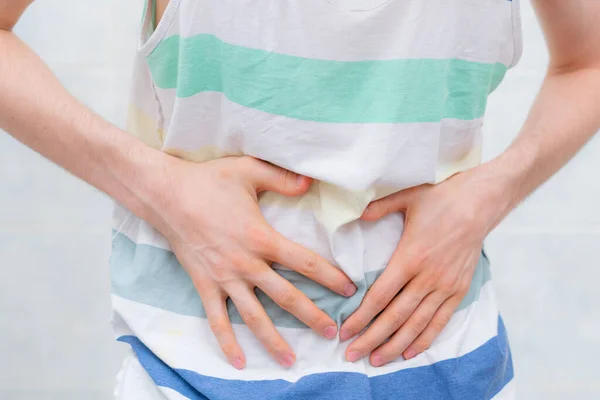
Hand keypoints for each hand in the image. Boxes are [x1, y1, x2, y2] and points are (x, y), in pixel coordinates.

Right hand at [151, 156, 356, 368]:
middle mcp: (246, 264)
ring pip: (254, 316)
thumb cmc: (208, 181)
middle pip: (286, 296)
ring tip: (292, 361)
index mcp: (261, 238)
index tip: (348, 290)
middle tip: (332, 332)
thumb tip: (311, 182)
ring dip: (274, 340)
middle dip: (312, 316)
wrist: (166, 195)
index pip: (304, 262)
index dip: (330, 277)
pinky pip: (217, 320)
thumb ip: (282, 178)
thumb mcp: (249, 170)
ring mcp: (224, 278)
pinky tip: (240, 362)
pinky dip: (227, 342)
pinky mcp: (204, 285)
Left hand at [340, 170, 500, 366]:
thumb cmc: (442, 199)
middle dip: (371, 338)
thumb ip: (379, 208)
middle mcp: (427, 277)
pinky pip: (440, 321)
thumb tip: (357, 214)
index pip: (380, 296)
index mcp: (410, 257)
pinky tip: (409, 351)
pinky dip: (424, 339)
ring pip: (416, 324)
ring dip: (394, 345)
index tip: (345, 331)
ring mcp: (445, 286)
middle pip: (395, 317)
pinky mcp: (459, 290)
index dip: (361, 317)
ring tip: (376, 360)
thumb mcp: (407, 198)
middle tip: (351, 355)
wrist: (481, 203)